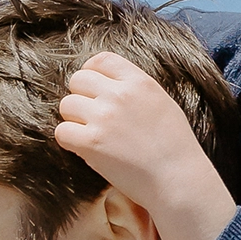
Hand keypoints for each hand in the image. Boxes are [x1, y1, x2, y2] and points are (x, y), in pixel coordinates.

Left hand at [55, 52, 236, 239]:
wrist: (178, 180)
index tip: (93, 89)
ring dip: (74, 120)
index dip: (92, 73)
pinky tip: (85, 150)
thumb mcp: (163, 103)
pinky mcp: (91, 143)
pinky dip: (70, 141)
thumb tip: (109, 86)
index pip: (101, 60)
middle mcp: (119, 94)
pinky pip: (62, 132)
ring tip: (91, 135)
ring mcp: (103, 118)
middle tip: (92, 117)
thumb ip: (136, 90)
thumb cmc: (175, 147)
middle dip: (81, 97)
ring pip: (66, 105)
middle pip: (77, 80)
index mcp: (139, 82)